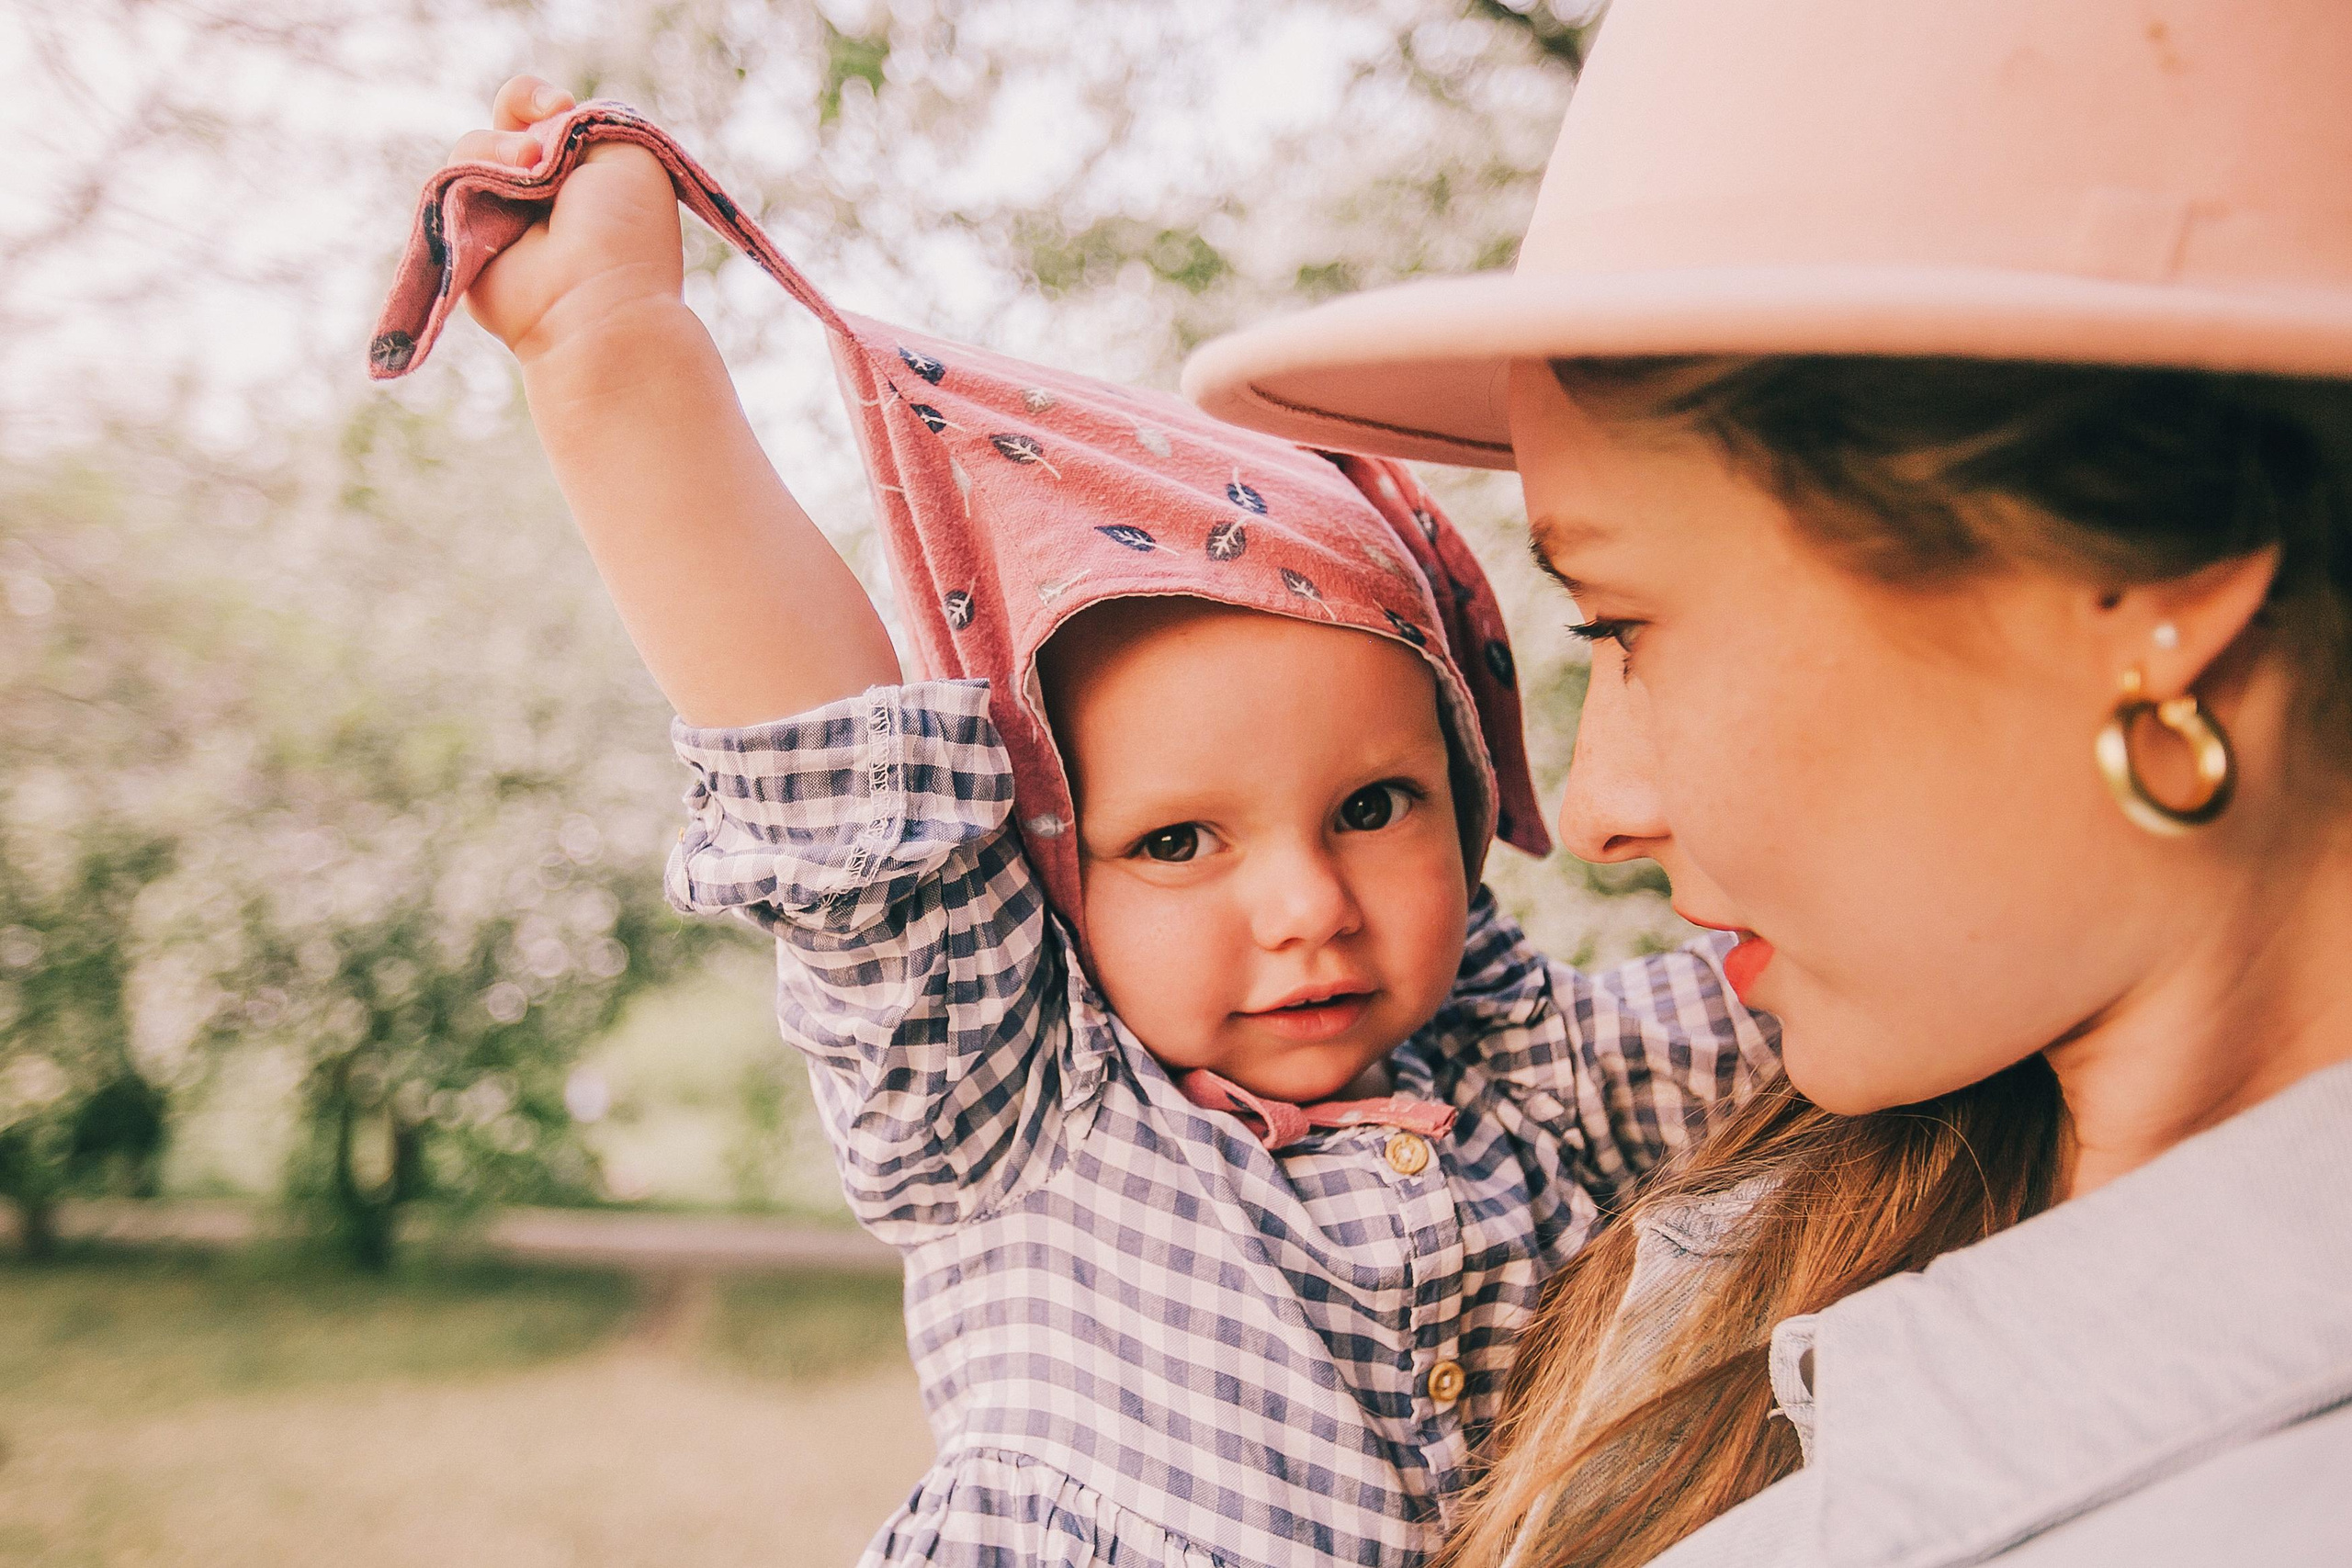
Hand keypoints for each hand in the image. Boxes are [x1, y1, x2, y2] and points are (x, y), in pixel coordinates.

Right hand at [444, 75, 684, 363]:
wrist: (593, 300)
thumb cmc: (623, 232)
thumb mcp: (628, 152)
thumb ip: (584, 119)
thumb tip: (539, 121)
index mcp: (588, 172)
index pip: (549, 113)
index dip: (544, 101)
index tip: (563, 105)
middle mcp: (544, 190)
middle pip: (507, 119)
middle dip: (518, 106)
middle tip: (540, 135)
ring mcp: (502, 211)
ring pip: (476, 145)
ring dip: (499, 147)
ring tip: (528, 168)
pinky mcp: (464, 230)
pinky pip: (450, 177)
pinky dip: (473, 169)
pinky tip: (505, 186)